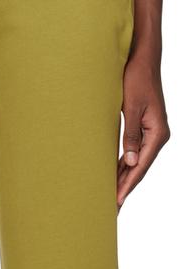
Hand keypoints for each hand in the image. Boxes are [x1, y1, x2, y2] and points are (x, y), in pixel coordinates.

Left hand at [118, 50, 169, 209]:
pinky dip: (123, 166)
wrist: (143, 59)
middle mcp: (157, 137)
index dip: (127, 185)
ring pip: (135, 163)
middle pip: (138, 169)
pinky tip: (114, 176)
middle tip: (111, 209)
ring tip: (110, 198)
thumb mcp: (131, 107)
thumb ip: (131, 135)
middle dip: (124, 188)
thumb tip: (129, 162)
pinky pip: (133, 153)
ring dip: (123, 179)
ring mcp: (151, 134)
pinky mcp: (144, 129)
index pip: (140, 166)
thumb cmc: (136, 78)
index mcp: (158, 133)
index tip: (116, 201)